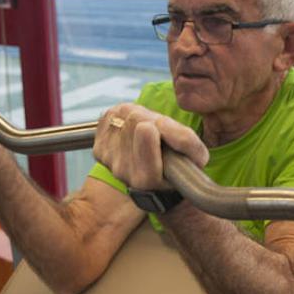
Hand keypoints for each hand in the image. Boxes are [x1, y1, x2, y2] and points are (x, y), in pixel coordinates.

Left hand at [93, 103, 208, 189]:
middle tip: (158, 129)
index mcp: (146, 178)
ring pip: (121, 114)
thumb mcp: (195, 158)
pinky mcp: (98, 149)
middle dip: (150, 118)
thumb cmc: (177, 166)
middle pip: (134, 118)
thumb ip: (189, 144)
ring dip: (137, 116)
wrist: (156, 180)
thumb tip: (169, 130)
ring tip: (146, 130)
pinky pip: (109, 116)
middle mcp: (122, 171)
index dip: (160, 125)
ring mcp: (108, 160)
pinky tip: (130, 130)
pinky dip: (122, 117)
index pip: (145, 131)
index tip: (165, 130)